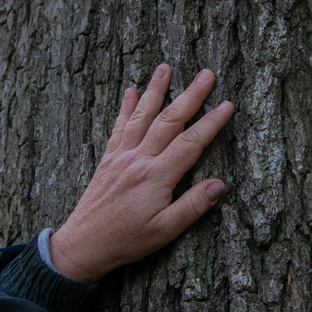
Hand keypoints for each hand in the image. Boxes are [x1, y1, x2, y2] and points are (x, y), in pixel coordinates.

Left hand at [49, 64, 233, 281]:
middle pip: (169, 121)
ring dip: (155, 90)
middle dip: (190, 96)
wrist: (84, 243)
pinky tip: (130, 91)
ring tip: (165, 68)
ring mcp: (121, 157)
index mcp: (156, 177)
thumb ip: (193, 206)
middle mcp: (139, 160)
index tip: (228, 105)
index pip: (190, 143)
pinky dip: (126, 107)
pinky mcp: (108, 160)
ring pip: (142, 116)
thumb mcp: (165, 231)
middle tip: (206, 74)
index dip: (211, 123)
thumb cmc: (126, 241)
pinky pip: (119, 127)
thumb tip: (219, 185)